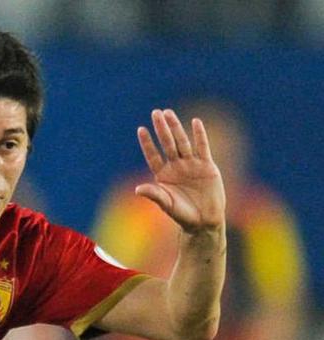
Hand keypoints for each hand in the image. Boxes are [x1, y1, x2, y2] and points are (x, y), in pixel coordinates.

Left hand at [135, 109, 225, 232]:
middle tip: (155, 112)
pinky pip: (202, 147)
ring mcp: (191, 165)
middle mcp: (176, 167)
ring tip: (168, 113)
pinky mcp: (207, 166)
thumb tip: (137, 189)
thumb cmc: (182, 215)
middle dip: (161, 129)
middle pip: (167, 144)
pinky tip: (195, 122)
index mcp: (163, 175)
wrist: (204, 221)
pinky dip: (199, 135)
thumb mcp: (167, 204)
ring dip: (176, 127)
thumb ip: (154, 194)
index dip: (147, 143)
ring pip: (182, 142)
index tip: (141, 129)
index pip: (153, 156)